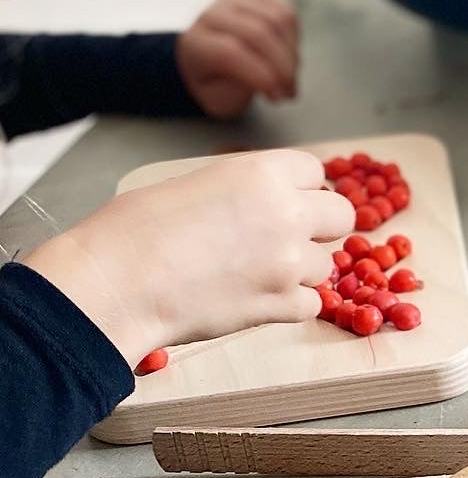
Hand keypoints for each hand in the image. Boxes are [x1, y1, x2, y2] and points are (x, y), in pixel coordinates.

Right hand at [24, 150, 353, 365]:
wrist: (116, 283)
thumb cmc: (135, 231)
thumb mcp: (195, 184)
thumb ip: (244, 190)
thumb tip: (263, 202)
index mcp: (262, 173)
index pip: (316, 172)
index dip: (303, 188)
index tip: (290, 200)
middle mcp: (286, 213)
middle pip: (342, 216)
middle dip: (321, 227)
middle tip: (290, 239)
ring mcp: (288, 261)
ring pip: (325, 265)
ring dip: (300, 271)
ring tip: (256, 274)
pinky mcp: (280, 304)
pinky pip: (312, 304)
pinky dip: (291, 305)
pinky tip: (258, 299)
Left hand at [176, 0, 299, 118]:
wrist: (210, 60)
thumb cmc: (216, 83)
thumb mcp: (218, 99)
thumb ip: (236, 92)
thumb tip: (265, 79)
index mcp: (196, 43)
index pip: (230, 53)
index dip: (260, 75)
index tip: (277, 96)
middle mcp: (213, 15)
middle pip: (258, 34)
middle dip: (282, 68)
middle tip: (289, 92)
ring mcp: (236, 2)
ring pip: (277, 21)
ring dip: (292, 55)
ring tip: (290, 78)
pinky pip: (286, 13)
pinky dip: (295, 38)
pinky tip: (289, 57)